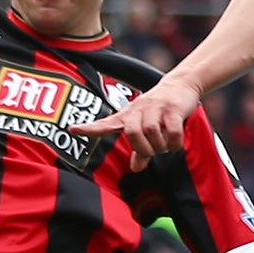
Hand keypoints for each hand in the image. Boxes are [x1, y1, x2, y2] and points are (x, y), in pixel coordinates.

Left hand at [67, 75, 202, 171]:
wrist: (181, 84)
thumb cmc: (159, 110)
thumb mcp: (146, 127)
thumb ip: (140, 149)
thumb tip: (135, 168)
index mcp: (127, 115)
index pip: (106, 123)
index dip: (90, 128)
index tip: (72, 130)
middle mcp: (139, 110)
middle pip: (132, 132)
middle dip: (142, 148)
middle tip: (152, 152)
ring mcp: (156, 108)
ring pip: (151, 132)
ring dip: (160, 146)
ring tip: (166, 146)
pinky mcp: (173, 108)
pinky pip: (171, 131)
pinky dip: (174, 143)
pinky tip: (176, 143)